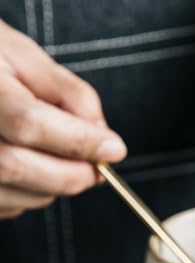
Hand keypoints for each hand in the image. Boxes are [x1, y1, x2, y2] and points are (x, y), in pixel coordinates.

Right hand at [0, 20, 125, 219]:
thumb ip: (70, 94)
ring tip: (56, 157)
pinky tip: (29, 165)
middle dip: (74, 172)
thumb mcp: (21, 54)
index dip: (78, 141)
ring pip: (17, 193)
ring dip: (55, 184)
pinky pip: (8, 206)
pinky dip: (32, 193)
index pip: (28, 123)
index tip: (114, 149)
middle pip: (20, 167)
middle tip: (98, 166)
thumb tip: (105, 140)